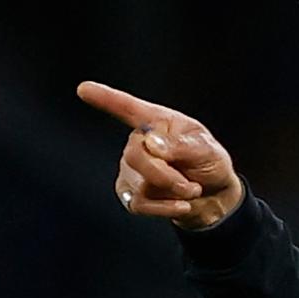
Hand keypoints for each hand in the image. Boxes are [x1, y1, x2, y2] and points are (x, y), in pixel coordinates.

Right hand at [76, 81, 243, 229]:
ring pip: (139, 183)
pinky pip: (138, 204)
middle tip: (191, 184)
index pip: (128, 108)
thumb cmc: (210, 163)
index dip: (106, 99)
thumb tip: (150, 143)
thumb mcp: (206, 150)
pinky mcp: (130, 193)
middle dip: (165, 174)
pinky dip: (164, 208)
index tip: (84, 89)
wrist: (214, 195)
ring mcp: (131, 168)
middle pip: (134, 155)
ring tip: (191, 190)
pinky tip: (182, 205)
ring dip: (172, 192)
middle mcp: (140, 142)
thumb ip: (181, 146)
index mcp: (158, 122)